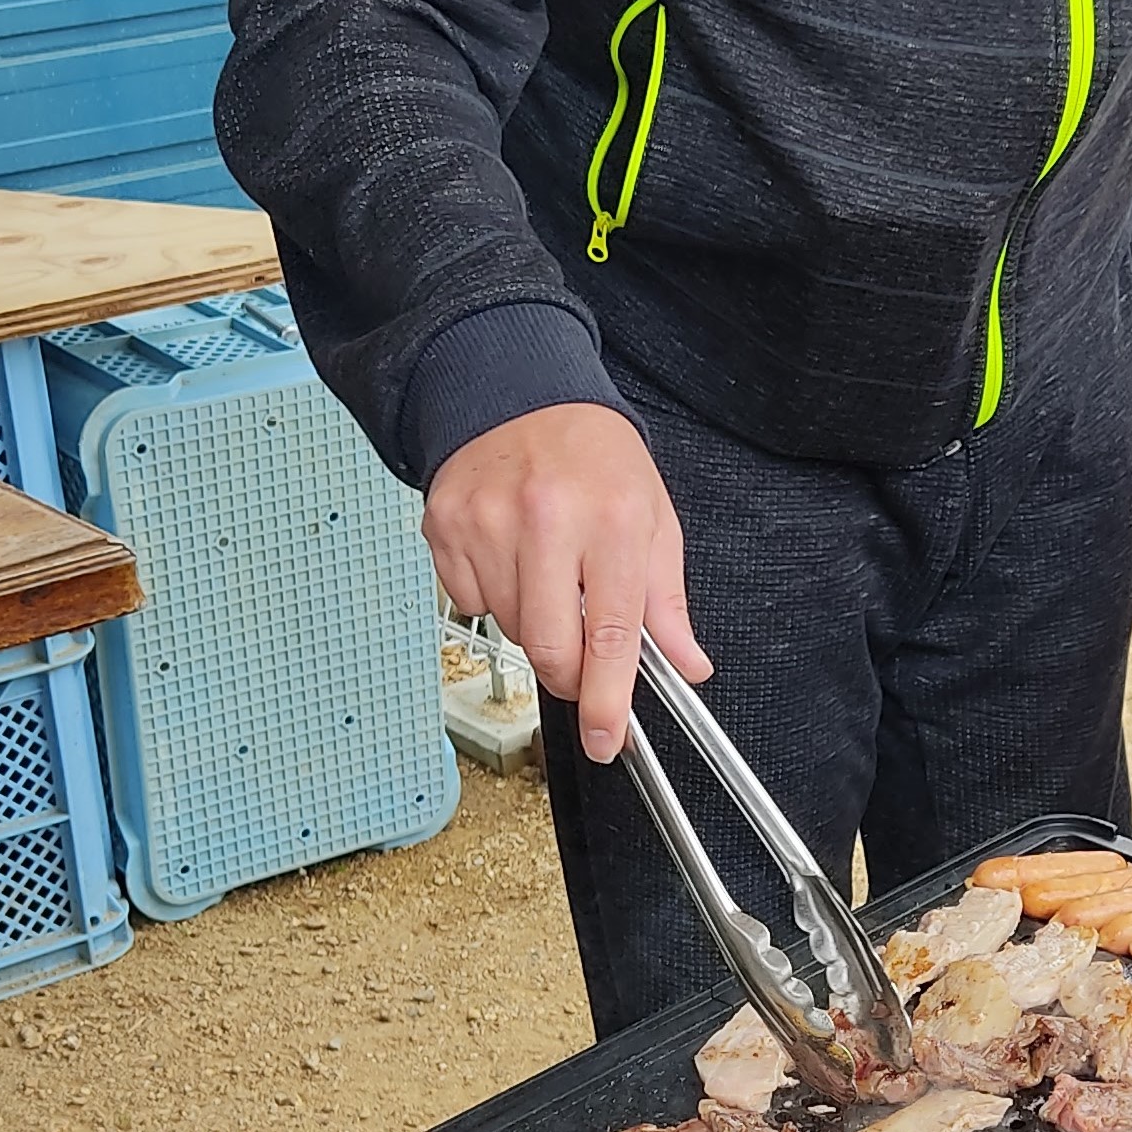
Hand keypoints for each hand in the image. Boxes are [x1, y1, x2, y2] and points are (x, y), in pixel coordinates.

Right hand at [421, 403, 707, 762]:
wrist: (516, 392)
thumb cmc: (592, 456)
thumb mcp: (651, 518)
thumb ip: (666, 599)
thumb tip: (686, 664)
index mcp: (611, 519)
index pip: (611, 634)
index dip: (607, 699)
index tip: (607, 739)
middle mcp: (547, 520)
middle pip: (550, 647)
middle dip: (568, 673)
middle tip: (581, 656)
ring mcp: (488, 524)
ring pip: (510, 627)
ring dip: (534, 623)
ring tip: (547, 570)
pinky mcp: (445, 527)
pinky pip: (470, 602)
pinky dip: (493, 597)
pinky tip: (509, 556)